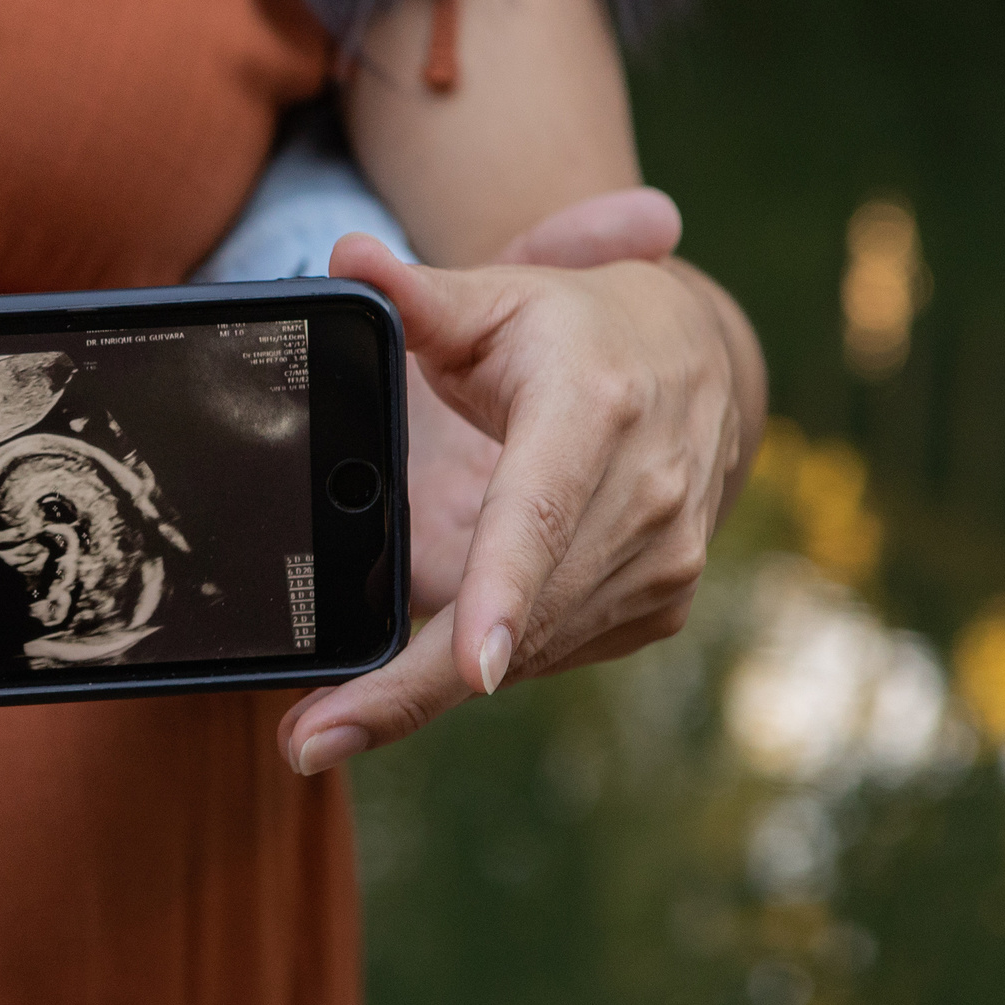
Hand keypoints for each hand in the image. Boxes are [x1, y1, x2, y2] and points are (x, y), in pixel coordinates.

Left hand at [285, 220, 756, 777]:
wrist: (696, 360)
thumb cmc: (572, 326)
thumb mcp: (497, 296)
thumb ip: (417, 294)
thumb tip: (346, 262)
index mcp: (595, 411)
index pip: (540, 515)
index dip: (505, 594)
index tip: (475, 670)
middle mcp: (646, 496)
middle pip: (518, 616)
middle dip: (409, 689)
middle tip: (308, 742)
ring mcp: (663, 560)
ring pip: (531, 651)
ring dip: (427, 697)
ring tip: (327, 730)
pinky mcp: (660, 602)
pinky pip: (555, 653)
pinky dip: (480, 667)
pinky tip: (408, 681)